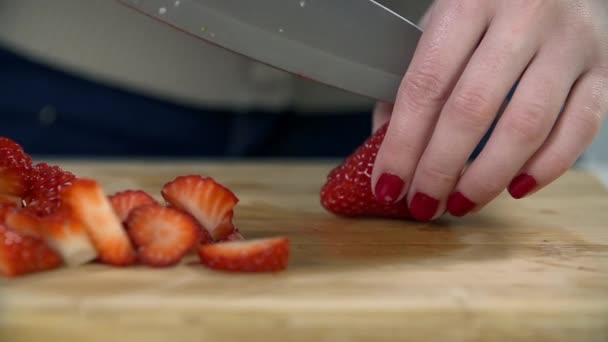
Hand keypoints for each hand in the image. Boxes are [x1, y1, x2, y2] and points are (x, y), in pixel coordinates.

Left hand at [372, 0, 607, 220]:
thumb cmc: (492, 2)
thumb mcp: (444, 23)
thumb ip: (415, 79)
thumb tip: (389, 147)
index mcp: (467, 1)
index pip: (426, 85)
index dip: (403, 145)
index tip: (388, 184)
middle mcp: (523, 17)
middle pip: (472, 110)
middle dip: (440, 170)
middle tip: (422, 203)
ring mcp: (570, 42)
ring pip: (527, 126)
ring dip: (487, 178)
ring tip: (460, 203)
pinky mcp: (603, 66)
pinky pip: (580, 128)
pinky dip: (546, 168)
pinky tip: (514, 187)